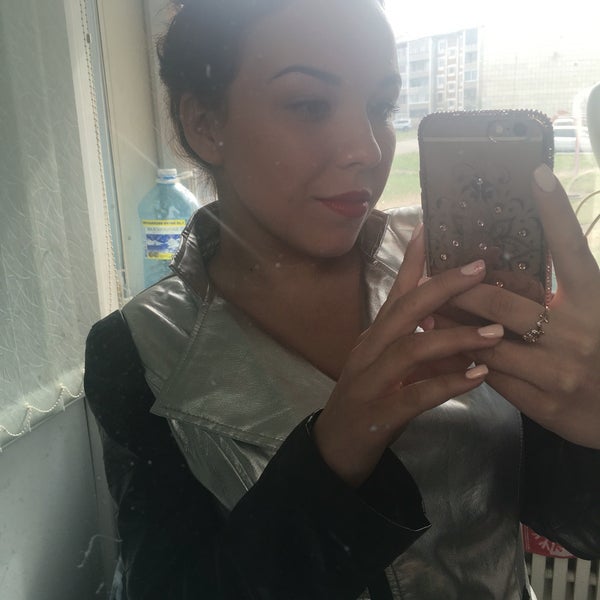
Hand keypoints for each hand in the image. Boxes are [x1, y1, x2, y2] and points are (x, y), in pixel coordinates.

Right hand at [312, 226, 505, 486]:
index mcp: (374, 336)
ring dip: (455, 338)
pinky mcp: (379, 412)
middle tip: (480, 269)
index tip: (430, 229)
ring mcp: (371, 380)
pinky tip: (478, 378)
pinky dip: (449, 384)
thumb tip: (456, 326)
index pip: (395, 292)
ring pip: (412, 349)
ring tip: (494, 333)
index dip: (412, 261)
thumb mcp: (391, 366)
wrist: (334, 447)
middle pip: (405, 311)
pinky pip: (417, 394)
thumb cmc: (366, 401)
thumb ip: (419, 345)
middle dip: (442, 287)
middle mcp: (369, 350)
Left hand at [448, 164, 599, 448]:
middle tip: (430, 277)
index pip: (573, 250)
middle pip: (500, 302)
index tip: (536, 174)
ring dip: (452, 327)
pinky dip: (467, 361)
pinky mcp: (544, 403)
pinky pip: (492, 376)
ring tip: (427, 314)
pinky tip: (448, 352)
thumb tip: (510, 269)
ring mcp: (560, 370)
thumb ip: (563, 292)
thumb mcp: (593, 313)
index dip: (556, 211)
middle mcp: (579, 331)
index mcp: (595, 301)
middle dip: (459, 290)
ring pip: (486, 341)